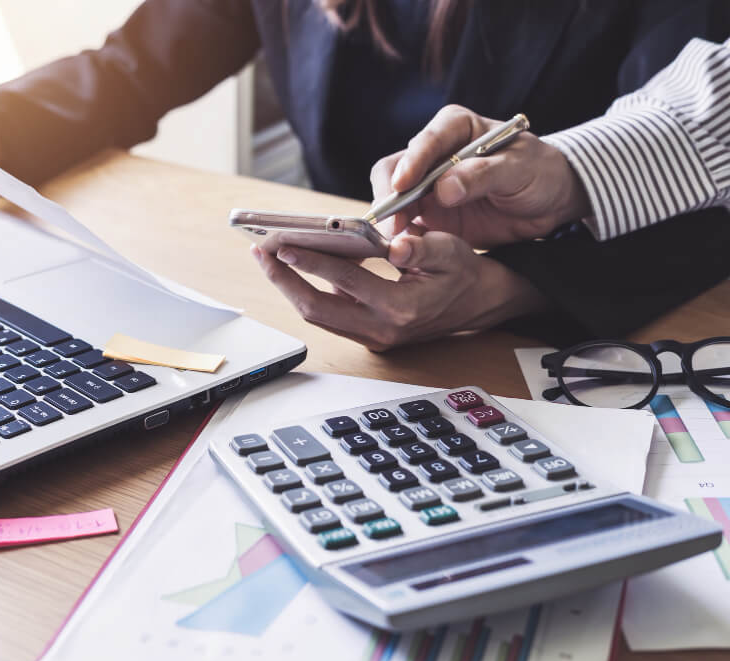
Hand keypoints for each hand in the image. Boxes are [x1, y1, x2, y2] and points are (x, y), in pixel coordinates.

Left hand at [253, 230, 545, 350]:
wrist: (476, 304)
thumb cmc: (461, 273)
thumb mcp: (450, 251)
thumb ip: (421, 247)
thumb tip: (393, 244)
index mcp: (402, 308)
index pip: (346, 282)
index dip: (311, 262)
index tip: (283, 244)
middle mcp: (381, 330)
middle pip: (316, 310)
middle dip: (284, 280)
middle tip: (261, 252)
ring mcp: (371, 337)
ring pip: (317, 315)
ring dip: (289, 287)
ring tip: (268, 258)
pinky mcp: (365, 336)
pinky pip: (327, 315)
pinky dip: (305, 292)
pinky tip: (292, 268)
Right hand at [370, 105, 590, 248]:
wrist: (549, 202)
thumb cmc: (538, 172)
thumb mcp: (519, 169)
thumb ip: (482, 175)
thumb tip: (442, 189)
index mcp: (454, 128)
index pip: (425, 141)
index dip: (411, 162)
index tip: (404, 186)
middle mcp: (433, 153)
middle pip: (395, 168)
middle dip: (390, 195)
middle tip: (393, 223)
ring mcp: (427, 184)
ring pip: (393, 197)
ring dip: (391, 218)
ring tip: (395, 240)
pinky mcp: (428, 212)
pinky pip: (405, 222)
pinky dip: (400, 235)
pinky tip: (403, 248)